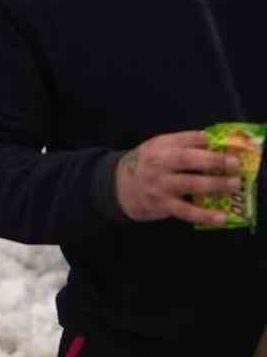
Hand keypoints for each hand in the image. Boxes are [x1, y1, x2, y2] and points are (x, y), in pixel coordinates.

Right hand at [114, 130, 240, 225]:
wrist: (122, 187)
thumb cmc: (149, 165)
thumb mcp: (158, 148)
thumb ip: (182, 143)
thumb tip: (213, 141)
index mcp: (159, 147)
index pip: (183, 140)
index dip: (202, 139)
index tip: (222, 141)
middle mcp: (158, 164)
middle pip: (186, 159)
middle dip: (213, 160)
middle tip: (235, 163)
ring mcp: (160, 185)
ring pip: (189, 184)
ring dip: (214, 184)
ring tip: (234, 184)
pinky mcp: (163, 205)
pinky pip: (186, 211)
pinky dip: (204, 215)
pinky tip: (221, 217)